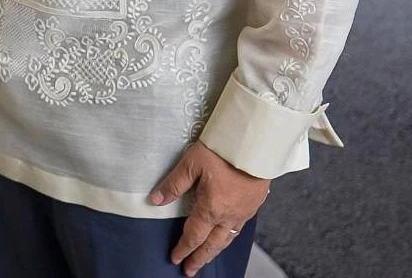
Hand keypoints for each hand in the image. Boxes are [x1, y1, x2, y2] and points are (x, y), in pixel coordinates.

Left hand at [150, 143, 268, 275]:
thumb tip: (155, 200)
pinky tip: (225, 237)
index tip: (175, 259)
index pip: (193, 235)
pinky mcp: (253, 205)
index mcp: (211, 208)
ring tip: (206, 258)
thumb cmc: (222, 152)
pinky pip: (238, 229)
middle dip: (199, 258)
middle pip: (212, 245)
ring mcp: (243, 212)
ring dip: (214, 251)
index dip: (183, 248)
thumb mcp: (191, 163)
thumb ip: (174, 184)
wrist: (255, 146)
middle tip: (190, 270)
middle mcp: (228, 216)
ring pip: (227, 239)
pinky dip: (228, 238)